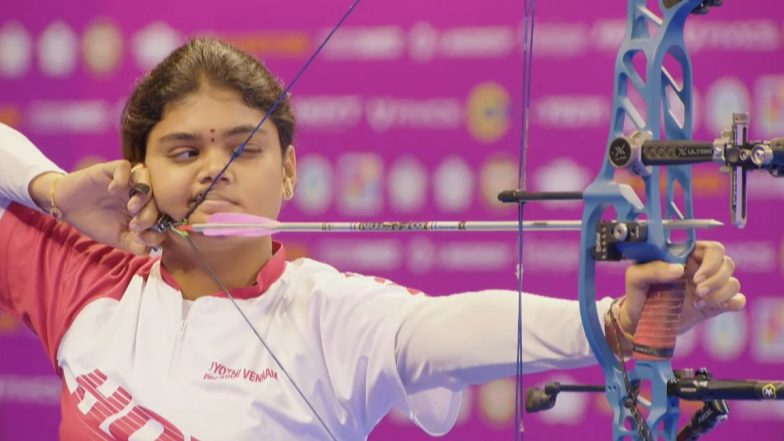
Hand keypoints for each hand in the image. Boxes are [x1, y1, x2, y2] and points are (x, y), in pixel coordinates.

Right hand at [29, 161, 163, 254]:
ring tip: (131, 208)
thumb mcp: (117, 238)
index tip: (141, 238)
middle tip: (135, 225)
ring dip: (143, 195)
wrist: (68, 208)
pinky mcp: (110, 170)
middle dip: (150, 215)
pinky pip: (124, 166)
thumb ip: (135, 244)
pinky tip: (113, 189)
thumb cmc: (95, 222)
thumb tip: (153, 249)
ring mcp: (126, 180)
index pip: (162, 215)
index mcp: (144, 209)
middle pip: (157, 198)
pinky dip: (122, 177)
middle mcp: (138, 193)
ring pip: (146, 178)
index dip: (157, 228)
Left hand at [618, 241, 745, 336]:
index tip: (696, 277)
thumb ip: (653, 269)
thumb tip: (678, 268)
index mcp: (685, 257)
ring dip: (721, 293)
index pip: (713, 249)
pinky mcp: (714, 306)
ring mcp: (709, 288)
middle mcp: (700, 270)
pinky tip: (712, 308)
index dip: (711, 261)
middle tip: (698, 292)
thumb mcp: (636, 277)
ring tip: (697, 303)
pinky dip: (733, 302)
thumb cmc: (638, 294)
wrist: (640, 322)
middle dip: (717, 278)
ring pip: (733, 282)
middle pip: (727, 264)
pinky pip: (738, 300)